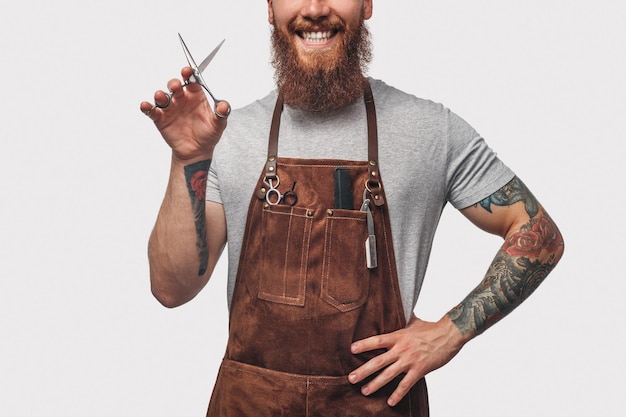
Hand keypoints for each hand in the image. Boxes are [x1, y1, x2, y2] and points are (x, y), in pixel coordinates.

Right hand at [140, 66, 229, 160]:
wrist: (198, 151)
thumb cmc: (208, 134)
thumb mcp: (218, 124)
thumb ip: (221, 114)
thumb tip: (224, 106)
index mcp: (195, 95)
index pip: (191, 80)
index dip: (188, 73)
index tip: (187, 71)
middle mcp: (181, 99)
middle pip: (174, 85)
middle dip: (174, 83)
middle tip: (176, 86)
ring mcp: (170, 108)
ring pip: (162, 97)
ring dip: (160, 95)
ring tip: (160, 96)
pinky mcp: (161, 119)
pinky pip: (152, 111)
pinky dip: (147, 107)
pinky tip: (146, 106)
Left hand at [348, 315, 466, 406]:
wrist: (450, 334)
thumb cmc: (432, 327)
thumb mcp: (413, 322)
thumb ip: (403, 323)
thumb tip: (398, 316)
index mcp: (398, 336)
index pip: (377, 340)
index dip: (364, 345)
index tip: (351, 350)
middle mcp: (401, 349)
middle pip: (378, 361)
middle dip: (363, 371)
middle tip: (351, 378)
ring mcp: (410, 360)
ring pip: (388, 374)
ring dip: (375, 384)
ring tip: (364, 391)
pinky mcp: (420, 370)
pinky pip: (406, 385)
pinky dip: (398, 394)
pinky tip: (390, 402)